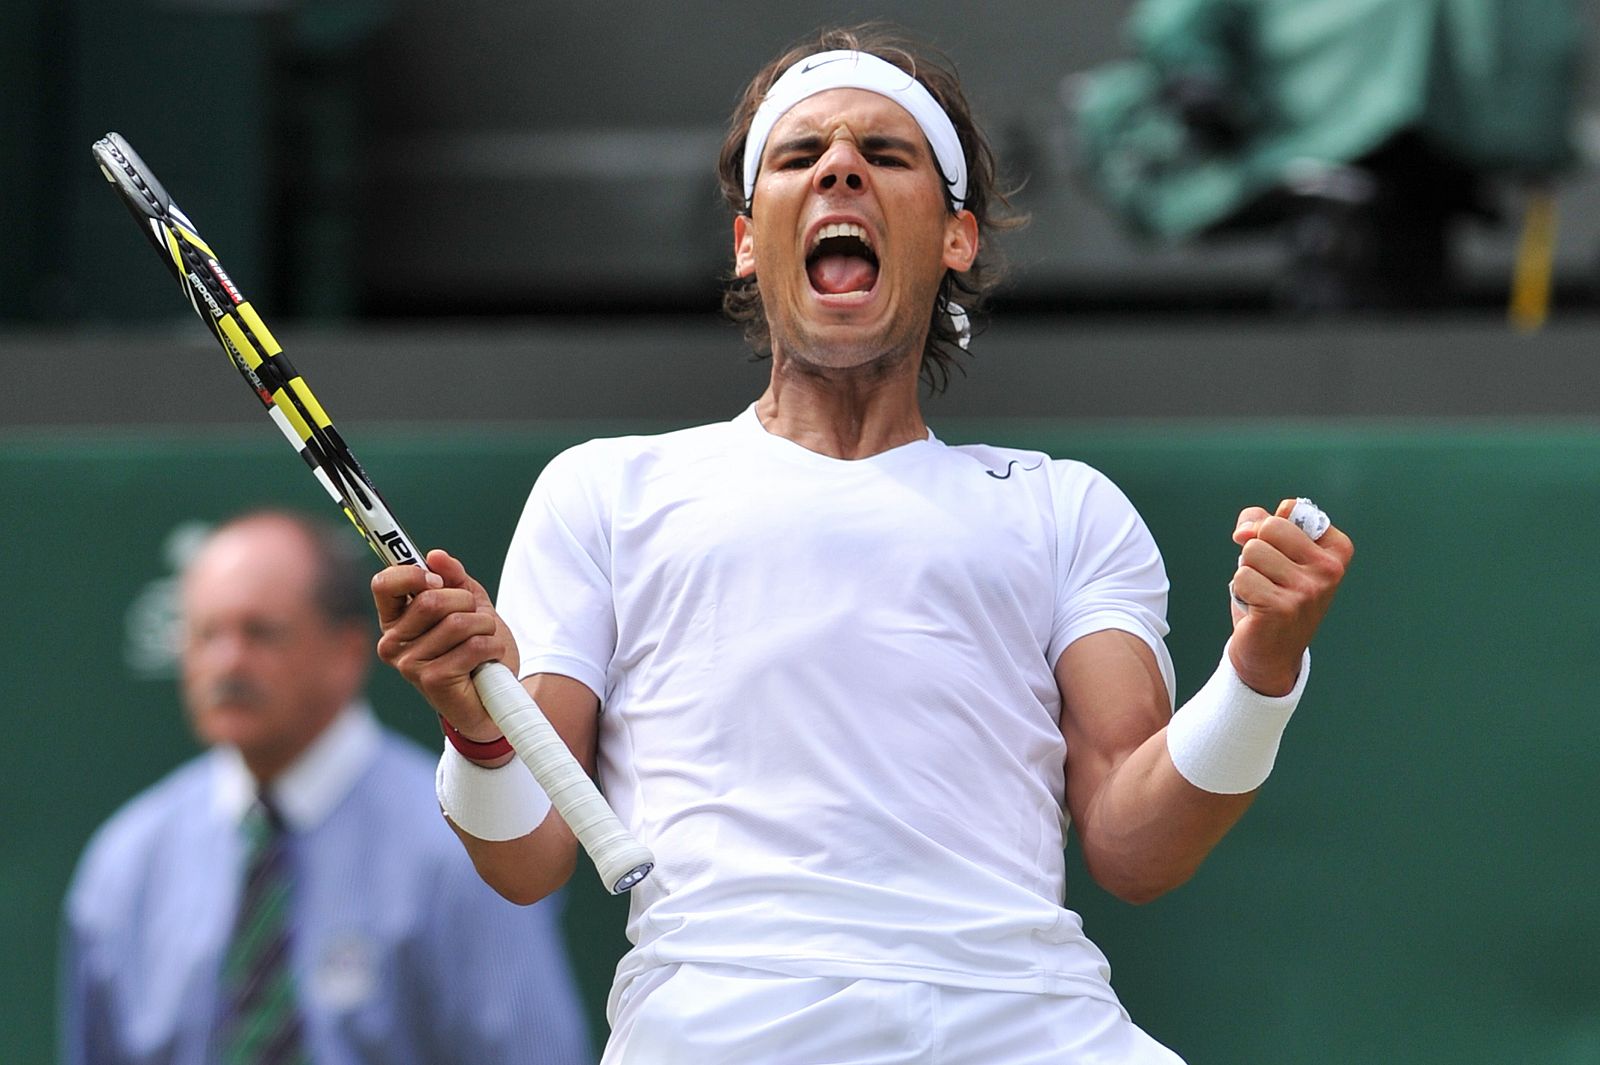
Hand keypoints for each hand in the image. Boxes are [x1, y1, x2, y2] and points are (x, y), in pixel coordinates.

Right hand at [371, 549, 519, 740]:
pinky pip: (473, 646)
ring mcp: (408, 664)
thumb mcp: (468, 604)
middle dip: (467, 603)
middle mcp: (392, 642)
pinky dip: (493, 647)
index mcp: (395, 619)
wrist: (493, 696)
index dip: (414, 574)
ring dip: (485, 627)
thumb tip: (435, 556)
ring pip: (458, 622)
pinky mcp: (431, 680)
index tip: (439, 581)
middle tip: (476, 619)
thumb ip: (453, 577)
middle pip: (431, 599)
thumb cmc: (475, 649)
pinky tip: (488, 659)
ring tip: (484, 641)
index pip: (384, 583)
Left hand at [1227, 499, 1353, 694]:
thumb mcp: (1274, 550)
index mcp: (1336, 550)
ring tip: (1263, 593)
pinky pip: (1242, 577)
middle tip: (1269, 577)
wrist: (1271, 653)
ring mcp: (1308, 590)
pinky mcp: (1282, 607)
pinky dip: (1241, 591)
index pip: (1290, 509)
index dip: (1270, 528)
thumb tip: (1243, 531)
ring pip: (1251, 551)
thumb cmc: (1272, 595)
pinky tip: (1256, 608)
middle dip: (1257, 549)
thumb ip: (1259, 522)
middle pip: (1269, 527)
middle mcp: (1329, 570)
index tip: (1282, 555)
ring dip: (1248, 572)